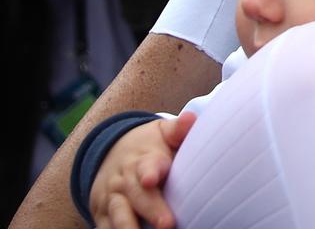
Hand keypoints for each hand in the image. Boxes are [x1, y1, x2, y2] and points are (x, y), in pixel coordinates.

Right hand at [89, 112, 195, 228]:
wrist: (114, 152)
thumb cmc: (151, 147)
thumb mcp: (162, 134)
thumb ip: (178, 129)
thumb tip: (191, 119)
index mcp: (144, 161)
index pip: (146, 166)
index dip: (149, 172)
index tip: (151, 179)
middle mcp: (124, 181)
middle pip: (136, 197)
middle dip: (151, 210)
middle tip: (167, 224)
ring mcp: (111, 199)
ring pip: (118, 216)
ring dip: (129, 228)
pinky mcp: (102, 215)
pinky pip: (106, 228)